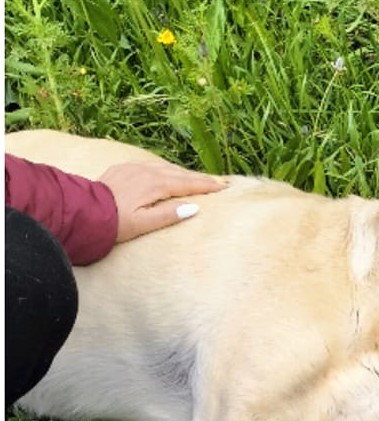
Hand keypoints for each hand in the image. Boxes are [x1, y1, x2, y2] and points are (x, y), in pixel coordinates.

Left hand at [98, 161, 226, 242]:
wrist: (83, 211)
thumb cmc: (114, 223)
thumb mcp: (144, 224)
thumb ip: (169, 215)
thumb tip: (193, 207)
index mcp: (155, 186)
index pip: (187, 184)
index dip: (206, 185)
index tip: (223, 187)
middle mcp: (147, 172)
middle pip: (179, 173)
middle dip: (200, 178)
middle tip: (218, 182)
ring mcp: (134, 168)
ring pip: (166, 167)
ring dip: (184, 173)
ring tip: (197, 178)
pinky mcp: (124, 168)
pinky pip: (152, 165)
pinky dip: (166, 169)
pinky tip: (168, 172)